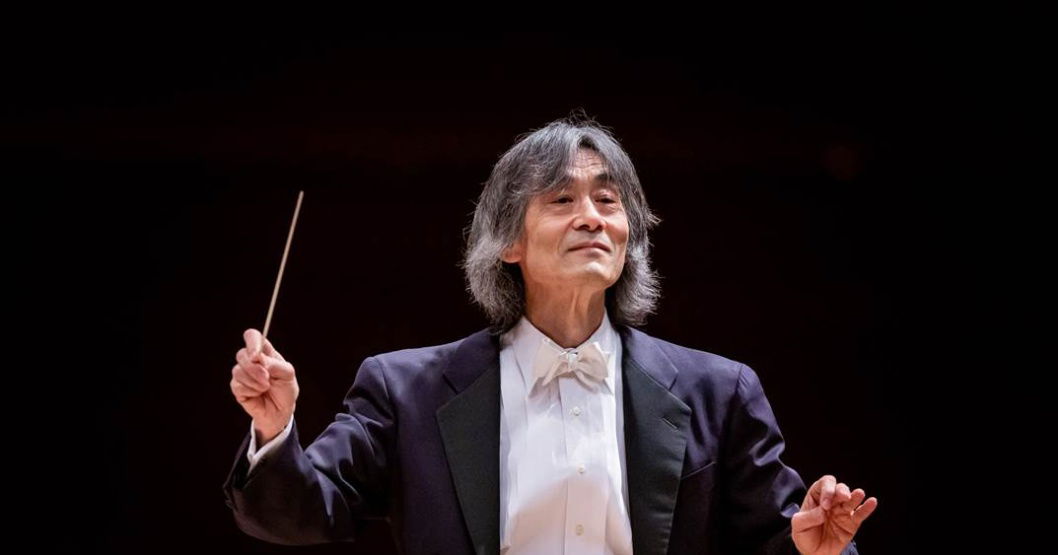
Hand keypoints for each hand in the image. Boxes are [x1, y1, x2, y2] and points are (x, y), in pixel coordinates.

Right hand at [229, 328, 298, 442]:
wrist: (281, 411)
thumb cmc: (285, 390)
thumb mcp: (288, 375)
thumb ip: (275, 364)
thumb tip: (258, 359)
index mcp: (265, 352)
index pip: (252, 336)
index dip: (252, 342)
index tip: (256, 356)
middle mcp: (252, 361)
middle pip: (241, 354)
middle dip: (254, 368)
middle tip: (267, 378)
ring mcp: (243, 374)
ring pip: (237, 370)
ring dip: (254, 382)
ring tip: (265, 388)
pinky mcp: (237, 387)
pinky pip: (236, 385)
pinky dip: (250, 391)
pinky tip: (258, 394)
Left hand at [791, 474, 877, 554]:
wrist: (814, 554)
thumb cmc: (804, 536)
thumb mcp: (798, 525)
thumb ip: (808, 517)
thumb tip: (823, 512)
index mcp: (817, 497)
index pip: (824, 484)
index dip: (827, 490)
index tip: (825, 506)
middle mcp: (831, 501)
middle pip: (839, 488)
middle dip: (841, 491)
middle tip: (843, 497)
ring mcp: (843, 511)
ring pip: (851, 499)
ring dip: (855, 496)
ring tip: (859, 493)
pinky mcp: (852, 523)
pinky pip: (861, 514)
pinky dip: (867, 508)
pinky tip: (872, 501)